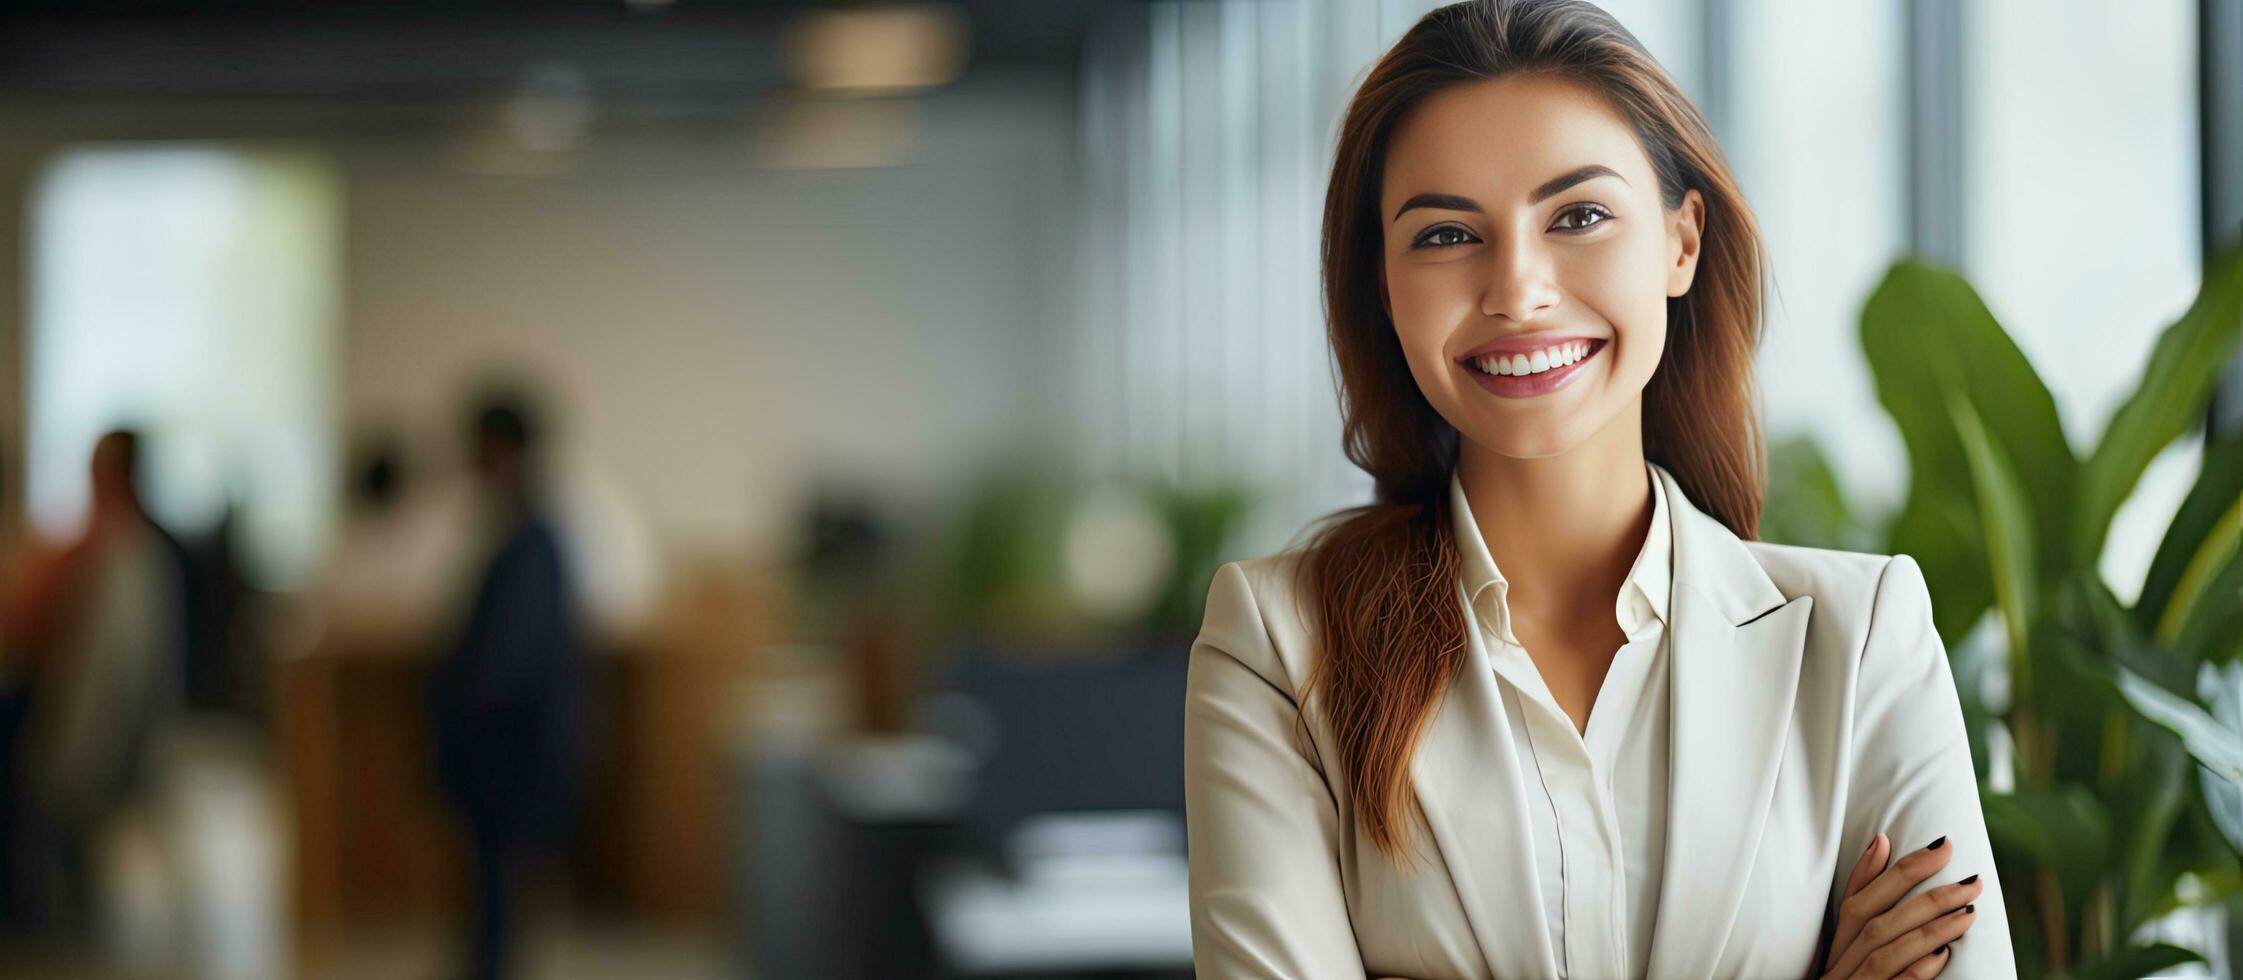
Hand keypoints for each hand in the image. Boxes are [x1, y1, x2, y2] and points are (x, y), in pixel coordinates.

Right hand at [1819, 833, 1982, 978]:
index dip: (1896, 870)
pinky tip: (1943, 956)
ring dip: (1929, 927)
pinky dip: (1915, 970)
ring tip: (1970, 909)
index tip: (1939, 847)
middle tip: (1969, 876)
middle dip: (1921, 893)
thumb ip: (1863, 906)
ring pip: (1883, 950)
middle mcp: (1836, 967)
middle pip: (1873, 920)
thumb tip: (1880, 843)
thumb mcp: (1851, 952)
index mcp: (1834, 950)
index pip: (1858, 900)